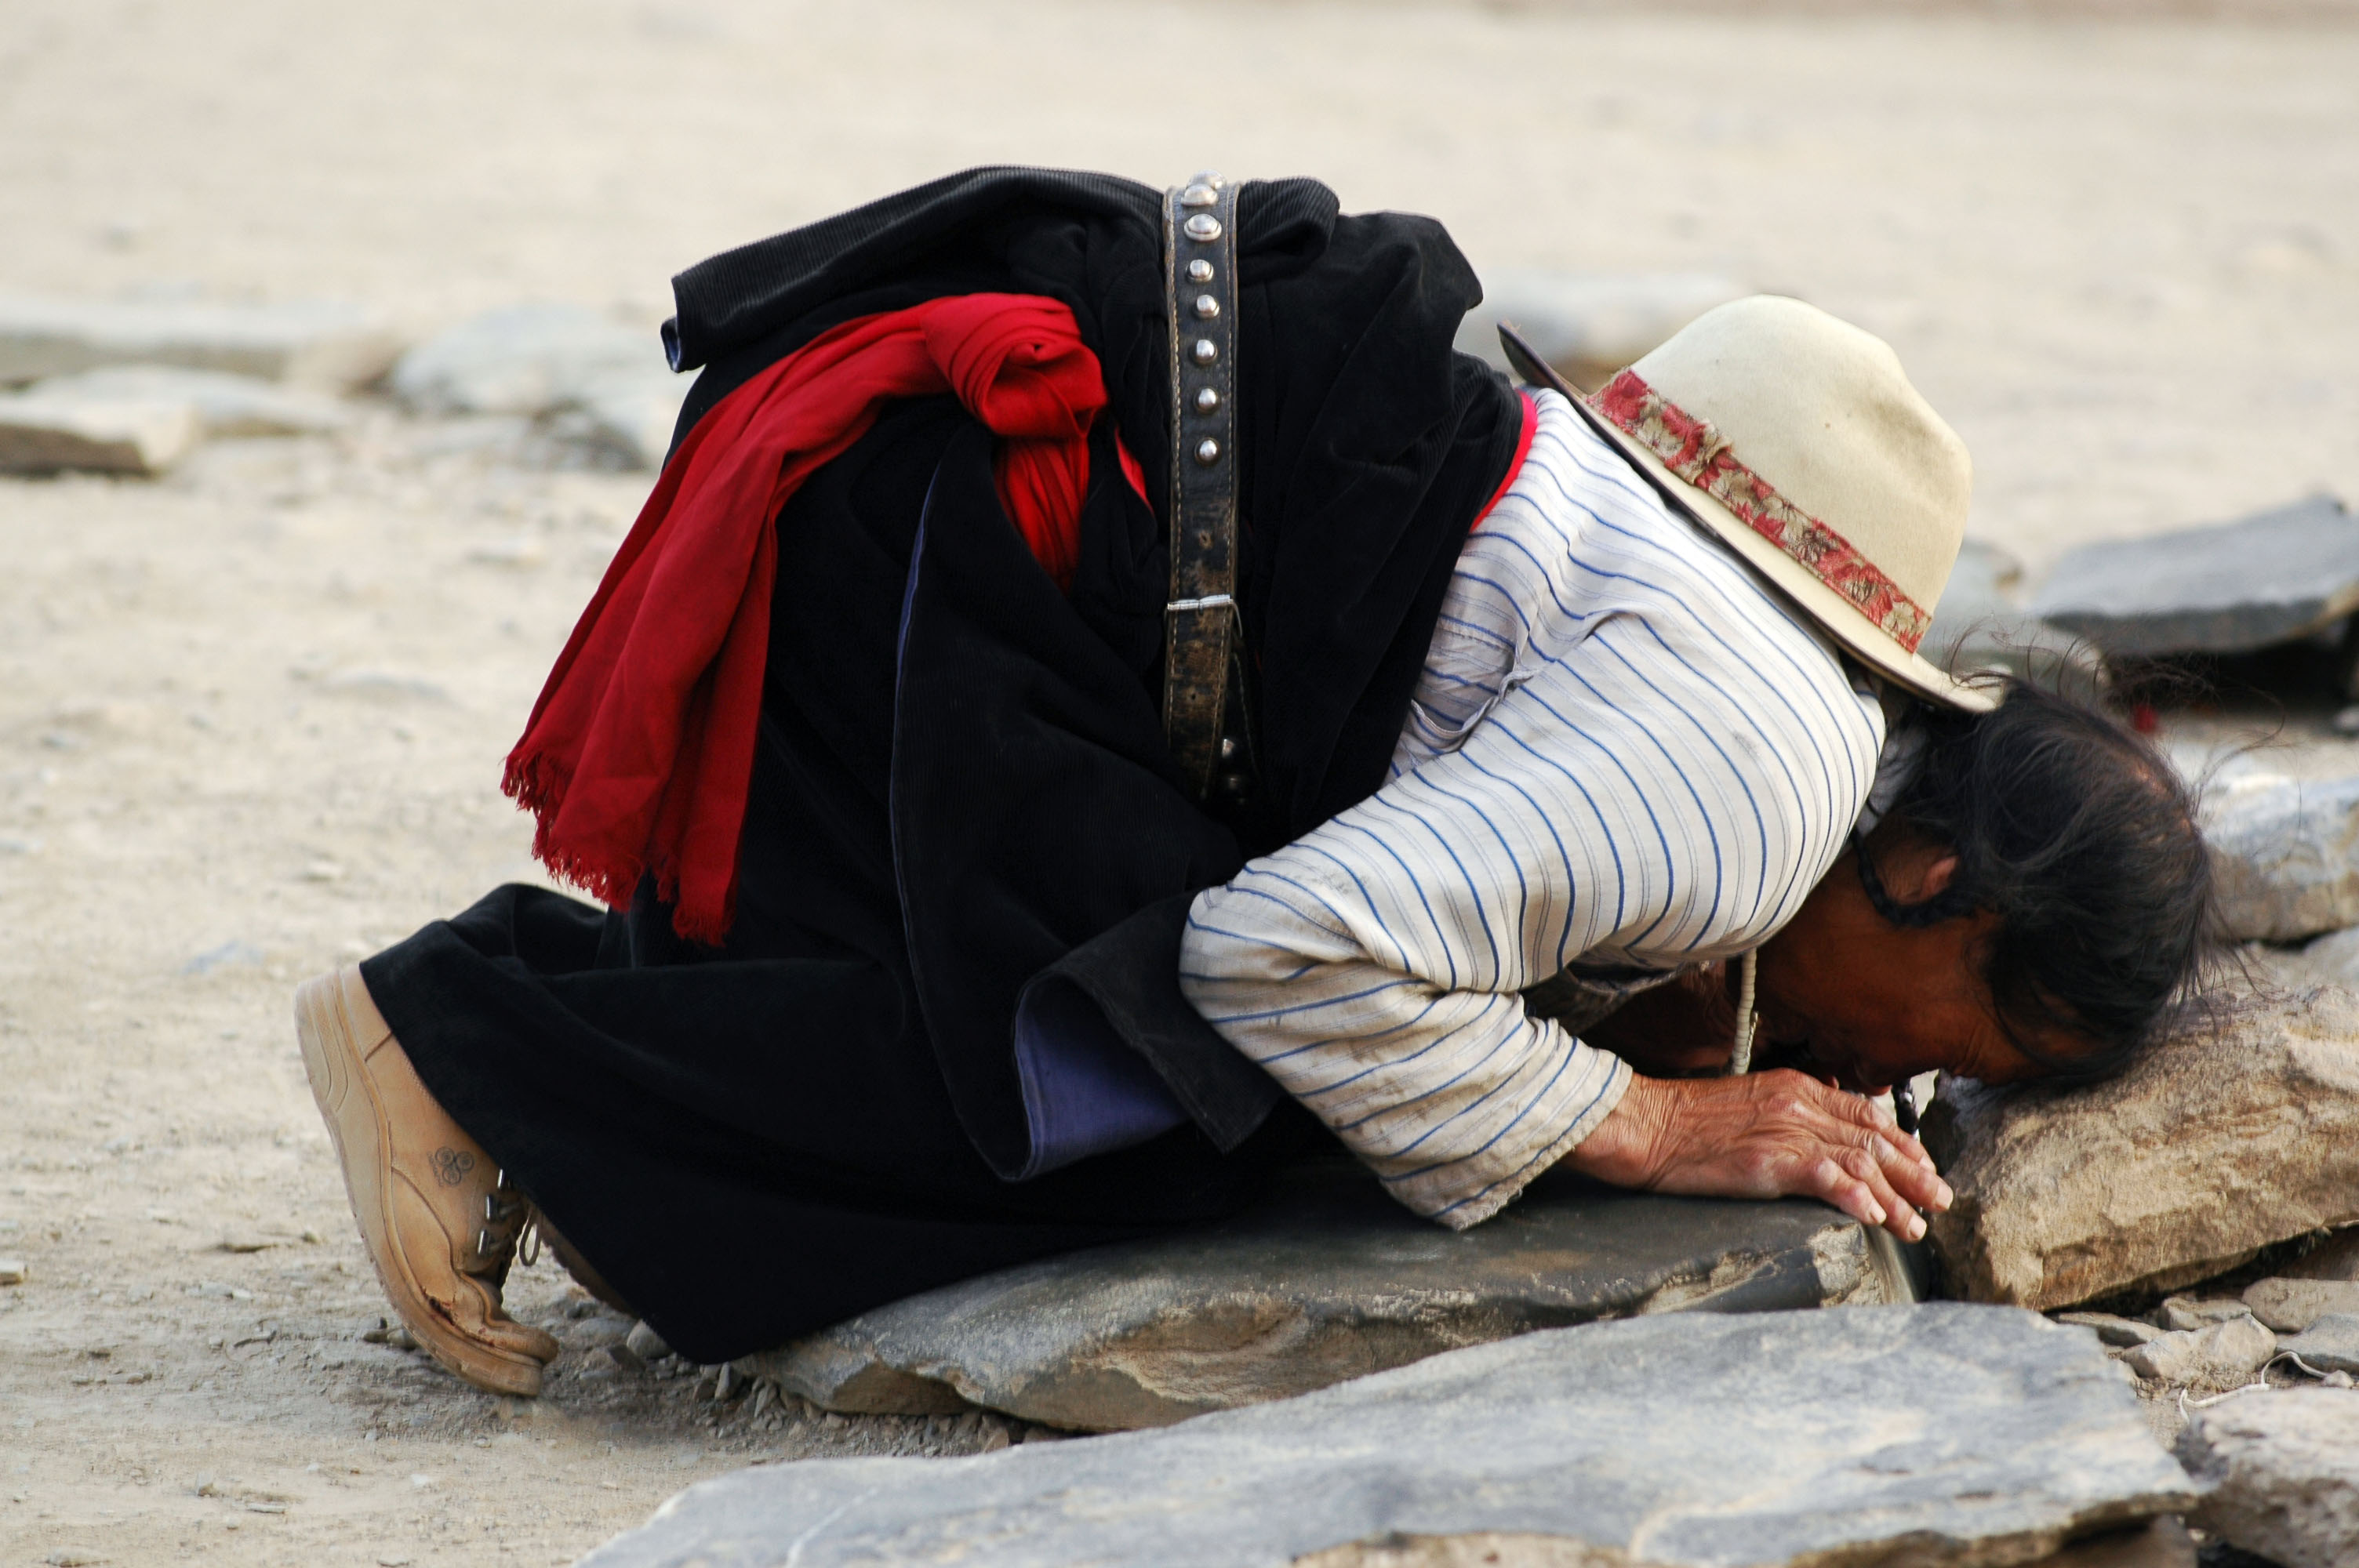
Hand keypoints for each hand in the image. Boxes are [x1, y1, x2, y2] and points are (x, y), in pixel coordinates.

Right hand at [1562, 1069, 1950, 1241]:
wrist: (1644, 1123)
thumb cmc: (1682, 1120)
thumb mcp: (1745, 1105)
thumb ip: (1784, 1116)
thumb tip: (1814, 1143)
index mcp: (1795, 1088)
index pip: (1864, 1112)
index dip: (1902, 1141)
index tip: (1924, 1164)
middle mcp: (1799, 1105)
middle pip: (1874, 1139)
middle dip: (1914, 1173)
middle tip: (1940, 1200)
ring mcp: (1786, 1132)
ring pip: (1860, 1163)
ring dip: (1895, 1198)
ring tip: (1914, 1226)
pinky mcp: (1769, 1161)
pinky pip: (1826, 1178)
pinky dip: (1857, 1198)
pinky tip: (1874, 1217)